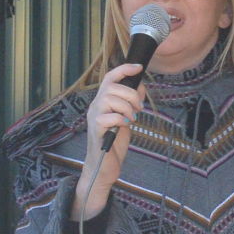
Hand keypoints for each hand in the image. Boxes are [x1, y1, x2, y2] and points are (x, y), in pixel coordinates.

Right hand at [72, 63, 144, 218]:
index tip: (139, 67)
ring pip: (110, 99)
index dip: (124, 69)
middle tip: (139, 108)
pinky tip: (125, 126)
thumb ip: (130, 103)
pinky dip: (121, 120)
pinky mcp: (96, 130)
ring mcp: (93, 117)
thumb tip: (140, 86)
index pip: (110, 77)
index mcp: (102, 101)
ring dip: (127, 107)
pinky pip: (109, 117)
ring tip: (132, 119)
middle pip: (112, 86)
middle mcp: (95, 106)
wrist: (104, 166)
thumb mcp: (127, 118)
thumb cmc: (114, 142)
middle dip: (131, 94)